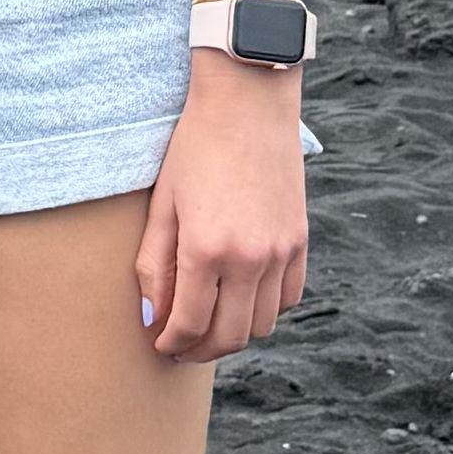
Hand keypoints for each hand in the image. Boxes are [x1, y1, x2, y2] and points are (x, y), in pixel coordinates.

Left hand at [132, 54, 307, 360]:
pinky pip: (287, 299)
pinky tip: (242, 297)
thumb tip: (152, 318)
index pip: (189, 324)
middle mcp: (249, 258)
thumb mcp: (163, 204)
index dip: (171, 344)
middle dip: (201, 350)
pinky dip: (264, 309)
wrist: (247, 103)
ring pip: (262, 325)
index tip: (160, 345)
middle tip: (182, 347)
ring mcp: (280, 251)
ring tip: (211, 323)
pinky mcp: (301, 240)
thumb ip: (153, 265)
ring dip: (234, 334)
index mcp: (206, 248)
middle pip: (229, 337)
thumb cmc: (194, 148)